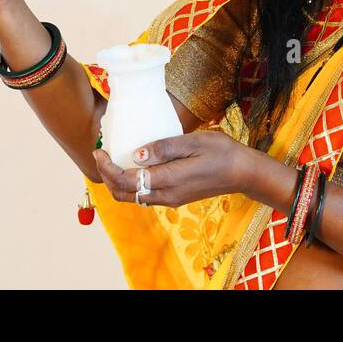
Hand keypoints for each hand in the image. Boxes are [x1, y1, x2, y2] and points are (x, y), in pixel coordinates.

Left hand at [91, 130, 255, 207]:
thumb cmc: (221, 152)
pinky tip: (135, 165)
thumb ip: (163, 148)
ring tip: (114, 158)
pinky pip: (145, 194)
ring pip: (133, 197)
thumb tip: (136, 153)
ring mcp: (171, 199)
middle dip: (107, 177)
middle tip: (101, 155)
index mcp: (168, 181)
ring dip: (118, 181)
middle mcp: (166, 196)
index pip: (125, 181)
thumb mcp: (193, 142)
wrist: (243, 173)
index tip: (99, 150)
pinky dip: (132, 183)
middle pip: (124, 194)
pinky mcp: (176, 198)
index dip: (106, 168)